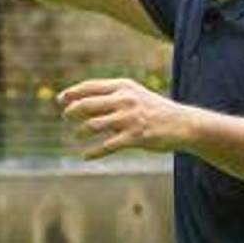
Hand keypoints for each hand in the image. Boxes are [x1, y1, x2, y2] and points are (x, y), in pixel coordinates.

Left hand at [57, 78, 185, 159]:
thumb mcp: (134, 95)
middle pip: (87, 104)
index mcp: (123, 86)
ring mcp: (129, 119)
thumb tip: (80, 101)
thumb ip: (111, 96)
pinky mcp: (135, 137)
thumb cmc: (153, 109)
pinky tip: (85, 156)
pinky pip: (106, 146)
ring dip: (81, 131)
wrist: (182, 124)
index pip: (90, 86)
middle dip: (72, 111)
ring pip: (93, 125)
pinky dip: (93, 152)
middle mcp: (125, 100)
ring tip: (77, 135)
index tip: (60, 99)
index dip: (72, 92)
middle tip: (66, 117)